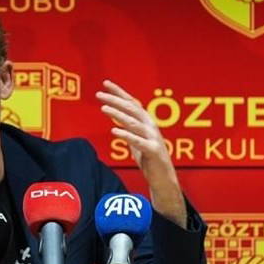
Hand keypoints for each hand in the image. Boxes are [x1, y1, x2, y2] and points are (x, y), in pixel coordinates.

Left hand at [96, 80, 186, 227]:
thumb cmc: (150, 159)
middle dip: (115, 99)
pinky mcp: (154, 151)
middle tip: (99, 94)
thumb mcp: (136, 140)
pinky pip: (138, 142)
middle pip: (132, 109)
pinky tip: (114, 131)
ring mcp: (153, 138)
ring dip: (118, 114)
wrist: (163, 180)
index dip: (119, 92)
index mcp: (147, 122)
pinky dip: (126, 135)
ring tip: (104, 108)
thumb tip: (116, 116)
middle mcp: (151, 126)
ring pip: (134, 123)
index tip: (105, 83)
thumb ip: (129, 128)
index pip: (132, 102)